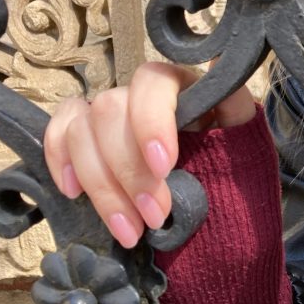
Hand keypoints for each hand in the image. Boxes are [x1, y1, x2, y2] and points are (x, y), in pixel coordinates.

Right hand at [43, 62, 256, 247]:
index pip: (154, 81)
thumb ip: (233, 116)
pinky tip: (75, 193)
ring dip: (101, 185)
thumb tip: (219, 72)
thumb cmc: (235, 175)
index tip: (164, 167)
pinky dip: (60, 162)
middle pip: (110, 109)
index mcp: (184, 85)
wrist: (220, 214)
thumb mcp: (245, 146)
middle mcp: (142, 94)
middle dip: (129, 170)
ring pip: (81, 128)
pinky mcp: (87, 138)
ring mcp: (111, 114)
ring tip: (129, 230)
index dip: (151, 121)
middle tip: (154, 216)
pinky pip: (59, 134)